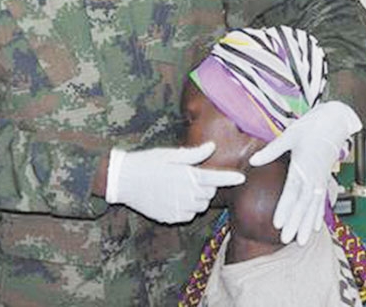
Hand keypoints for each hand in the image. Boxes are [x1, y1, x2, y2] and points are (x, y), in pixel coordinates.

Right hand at [106, 142, 244, 223]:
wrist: (124, 181)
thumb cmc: (147, 163)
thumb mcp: (169, 154)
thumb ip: (193, 154)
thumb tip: (212, 146)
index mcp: (187, 175)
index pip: (216, 178)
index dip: (230, 178)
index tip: (242, 178)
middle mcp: (186, 194)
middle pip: (209, 192)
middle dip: (206, 185)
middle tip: (191, 175)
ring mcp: (178, 208)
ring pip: (200, 206)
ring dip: (197, 197)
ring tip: (182, 186)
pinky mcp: (171, 217)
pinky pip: (188, 215)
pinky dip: (186, 207)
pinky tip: (174, 197)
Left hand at [249, 101, 360, 244]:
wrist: (334, 122)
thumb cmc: (311, 127)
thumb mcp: (289, 136)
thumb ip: (271, 151)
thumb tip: (253, 160)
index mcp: (302, 166)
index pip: (291, 192)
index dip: (284, 209)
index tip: (277, 224)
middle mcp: (313, 176)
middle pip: (303, 204)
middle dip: (294, 223)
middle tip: (287, 240)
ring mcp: (321, 179)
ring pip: (313, 207)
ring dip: (306, 224)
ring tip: (300, 241)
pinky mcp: (325, 179)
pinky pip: (321, 201)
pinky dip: (318, 215)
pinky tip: (314, 227)